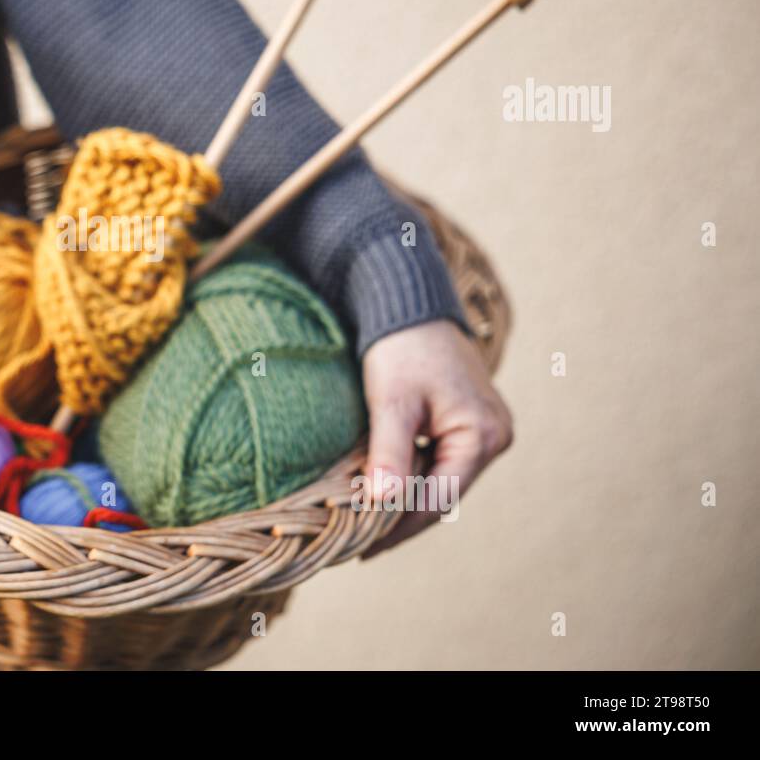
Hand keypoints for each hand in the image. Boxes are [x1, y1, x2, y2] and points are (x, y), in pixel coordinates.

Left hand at [358, 319, 512, 556]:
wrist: (411, 305)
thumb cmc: (401, 347)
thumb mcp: (392, 402)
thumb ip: (390, 452)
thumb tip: (382, 503)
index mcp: (483, 435)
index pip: (438, 499)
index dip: (399, 527)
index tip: (362, 548)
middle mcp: (495, 437)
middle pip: (443, 495)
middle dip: (402, 519)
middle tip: (359, 545)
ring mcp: (486, 431)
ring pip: (441, 481)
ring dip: (406, 500)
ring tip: (365, 525)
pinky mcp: (470, 424)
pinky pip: (441, 462)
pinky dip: (413, 476)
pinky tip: (382, 490)